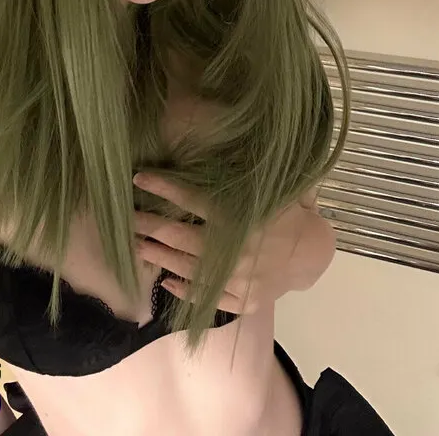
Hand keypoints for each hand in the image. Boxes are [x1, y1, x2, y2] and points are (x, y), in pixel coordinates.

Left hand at [132, 172, 309, 314]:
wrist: (312, 254)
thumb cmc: (287, 213)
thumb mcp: (271, 188)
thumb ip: (244, 173)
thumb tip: (222, 138)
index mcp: (243, 218)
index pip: (193, 199)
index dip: (164, 187)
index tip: (138, 179)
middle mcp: (237, 251)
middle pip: (181, 237)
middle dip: (150, 226)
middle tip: (126, 219)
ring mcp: (239, 280)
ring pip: (188, 268)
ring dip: (159, 256)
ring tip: (136, 245)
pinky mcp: (242, 300)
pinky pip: (206, 298)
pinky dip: (184, 291)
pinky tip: (165, 281)